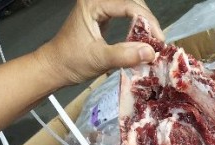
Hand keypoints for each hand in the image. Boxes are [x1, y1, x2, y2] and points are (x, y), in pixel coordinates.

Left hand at [34, 0, 162, 86]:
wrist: (55, 67)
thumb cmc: (72, 62)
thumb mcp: (99, 59)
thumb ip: (124, 55)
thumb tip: (151, 52)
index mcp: (93, 4)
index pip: (128, 5)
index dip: (148, 21)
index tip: (159, 40)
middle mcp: (96, 0)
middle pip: (132, 1)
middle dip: (148, 19)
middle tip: (157, 40)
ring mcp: (99, 6)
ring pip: (130, 5)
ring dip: (144, 21)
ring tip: (152, 40)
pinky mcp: (102, 15)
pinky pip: (125, 13)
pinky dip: (136, 24)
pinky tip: (142, 37)